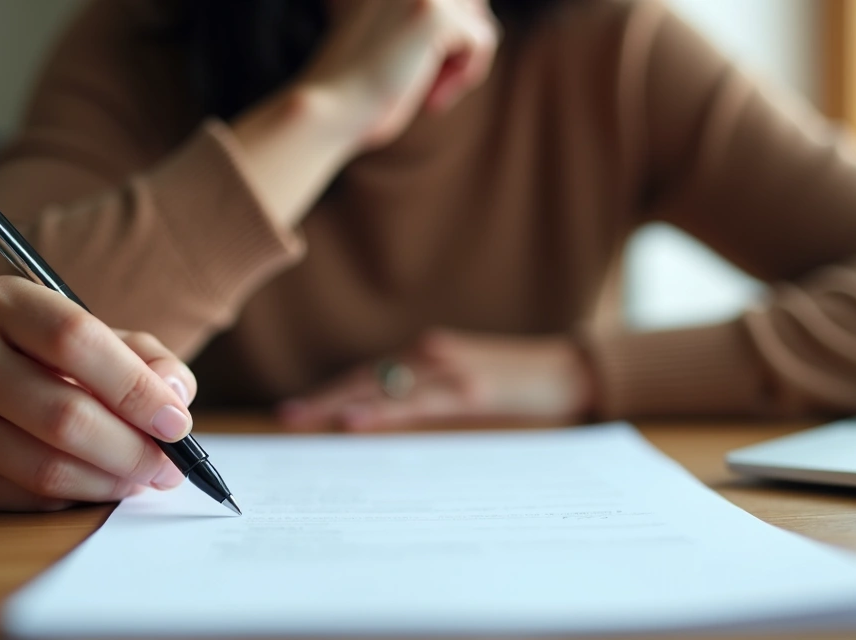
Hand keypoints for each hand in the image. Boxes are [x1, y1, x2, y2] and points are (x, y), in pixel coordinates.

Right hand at [0, 276, 197, 510]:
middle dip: (132, 449)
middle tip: (171, 466)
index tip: (177, 423)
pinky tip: (101, 482)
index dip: (135, 388)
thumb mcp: (111, 339)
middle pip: (63, 414)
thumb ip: (152, 360)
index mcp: (0, 300)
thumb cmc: (67, 358)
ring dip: (111, 481)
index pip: (74, 340)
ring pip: (47, 467)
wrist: (0, 381)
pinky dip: (78, 497)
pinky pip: (28, 497)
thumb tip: (174, 397)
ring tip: (146, 477)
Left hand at [278, 329, 595, 430]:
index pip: (368, 375)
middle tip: (286, 416)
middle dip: (323, 398)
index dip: (331, 391)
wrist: (569, 372)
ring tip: (304, 418)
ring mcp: (449, 370)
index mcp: (427, 357)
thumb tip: (382, 423)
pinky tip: (355, 420)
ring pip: (383, 387)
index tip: (297, 410)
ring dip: (340, 403)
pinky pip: (418, 403)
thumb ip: (426, 401)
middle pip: (365, 377)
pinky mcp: (470, 389)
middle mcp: (431, 356)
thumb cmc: (517, 387)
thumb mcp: (464, 393)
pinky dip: (383, 410)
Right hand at [302, 0, 499, 148]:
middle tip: (424, 85)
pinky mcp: (434, 14)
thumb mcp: (399, 38)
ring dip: (461, 64)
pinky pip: (483, 42)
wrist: (331, 110)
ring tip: (426, 90)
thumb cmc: (361, 86)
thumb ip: (428, 19)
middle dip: (460, 49)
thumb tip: (479, 10)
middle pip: (474, 7)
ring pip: (480, 23)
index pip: (461, 0)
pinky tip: (430, 97)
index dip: (451, 39)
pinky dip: (466, 77)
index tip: (421, 70)